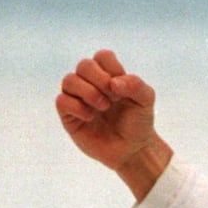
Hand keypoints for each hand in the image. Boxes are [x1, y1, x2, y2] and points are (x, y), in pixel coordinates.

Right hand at [55, 49, 171, 196]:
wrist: (132, 151)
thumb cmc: (138, 124)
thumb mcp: (145, 101)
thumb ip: (136, 85)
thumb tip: (113, 83)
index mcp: (108, 75)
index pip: (102, 57)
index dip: (112, 70)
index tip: (122, 90)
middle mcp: (91, 84)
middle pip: (84, 65)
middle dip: (99, 80)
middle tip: (113, 99)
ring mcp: (78, 99)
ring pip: (69, 80)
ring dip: (88, 92)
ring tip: (104, 107)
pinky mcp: (69, 116)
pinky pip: (61, 101)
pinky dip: (76, 106)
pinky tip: (91, 117)